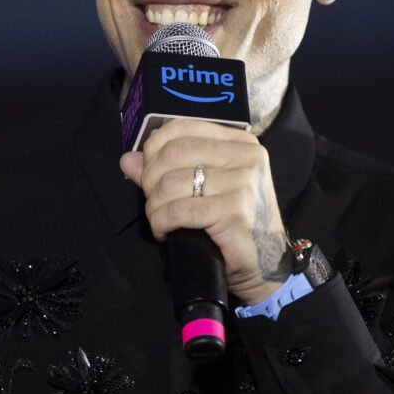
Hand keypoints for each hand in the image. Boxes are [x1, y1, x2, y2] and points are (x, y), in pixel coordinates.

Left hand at [120, 118, 292, 305]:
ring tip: (160, 220)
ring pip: (170, 183)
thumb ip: (166, 169)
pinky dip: (161, 223)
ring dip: (154, 206)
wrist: (265, 266)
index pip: (182, 127)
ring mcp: (242, 183)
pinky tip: (165, 232)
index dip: (154, 149)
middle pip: (172, 153)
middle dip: (150, 180)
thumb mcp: (203, 189)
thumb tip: (128, 159)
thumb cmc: (233, 224)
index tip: (149, 172)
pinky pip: (178, 211)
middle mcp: (245, 157)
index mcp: (240, 143)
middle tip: (153, 202)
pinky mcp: (234, 211)